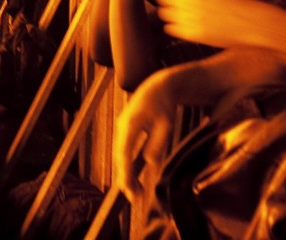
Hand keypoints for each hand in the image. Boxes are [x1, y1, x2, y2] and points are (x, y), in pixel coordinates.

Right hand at [114, 70, 178, 201]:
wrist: (157, 87)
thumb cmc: (164, 106)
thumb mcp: (165, 125)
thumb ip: (157, 144)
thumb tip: (150, 163)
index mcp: (131, 124)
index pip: (124, 153)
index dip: (125, 173)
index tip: (130, 190)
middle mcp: (121, 126)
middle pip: (119, 156)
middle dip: (125, 178)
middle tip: (135, 198)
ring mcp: (121, 127)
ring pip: (119, 154)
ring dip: (125, 173)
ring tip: (135, 192)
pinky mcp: (124, 129)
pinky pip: (122, 150)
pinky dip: (126, 165)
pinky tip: (133, 177)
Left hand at [156, 0, 268, 48]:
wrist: (255, 23)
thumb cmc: (240, 5)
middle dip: (166, 0)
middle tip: (171, 5)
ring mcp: (191, 16)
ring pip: (164, 13)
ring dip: (168, 14)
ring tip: (178, 16)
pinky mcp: (193, 33)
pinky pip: (170, 28)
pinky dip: (173, 27)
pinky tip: (183, 27)